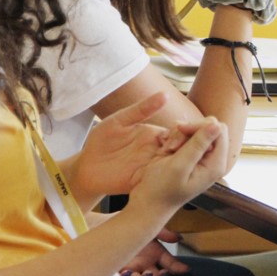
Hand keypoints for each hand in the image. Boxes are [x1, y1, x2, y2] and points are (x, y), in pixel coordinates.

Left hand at [64, 93, 181, 200]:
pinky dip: (170, 177)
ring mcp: (151, 167)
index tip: (184, 129)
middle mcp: (156, 151)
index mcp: (153, 135)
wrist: (85, 167)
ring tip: (185, 158)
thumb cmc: (100, 142)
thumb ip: (141, 110)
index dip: (186, 131)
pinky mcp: (145, 180)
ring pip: (175, 165)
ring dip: (183, 163)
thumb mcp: (119, 121)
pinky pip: (161, 180)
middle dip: (191, 147)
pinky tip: (173, 173)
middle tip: (189, 144)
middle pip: (182, 150)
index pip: (178, 132)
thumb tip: (165, 95)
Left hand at [121, 229, 190, 275]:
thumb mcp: (150, 227)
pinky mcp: (118, 273)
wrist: (107, 224)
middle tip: (163, 274)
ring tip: (145, 274)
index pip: (170, 264)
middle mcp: (145, 265)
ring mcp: (132, 270)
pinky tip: (127, 273)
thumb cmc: (128, 226)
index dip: (178, 268)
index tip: (185, 269)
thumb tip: (179, 238)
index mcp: (155, 254)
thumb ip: (165, 234)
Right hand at [127, 118, 228, 217]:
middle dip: (188, 131)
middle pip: (207, 126)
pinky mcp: (186, 153)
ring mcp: (199, 155)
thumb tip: (216, 125)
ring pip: (194, 128)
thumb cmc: (161, 190)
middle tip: (173, 147)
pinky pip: (183, 134)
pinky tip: (165, 151)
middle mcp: (210, 158)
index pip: (219, 129)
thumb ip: (198, 145)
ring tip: (168, 151)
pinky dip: (173, 138)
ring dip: (178, 136)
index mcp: (215, 164)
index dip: (201, 126)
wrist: (148, 203)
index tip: (183, 132)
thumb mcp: (179, 167)